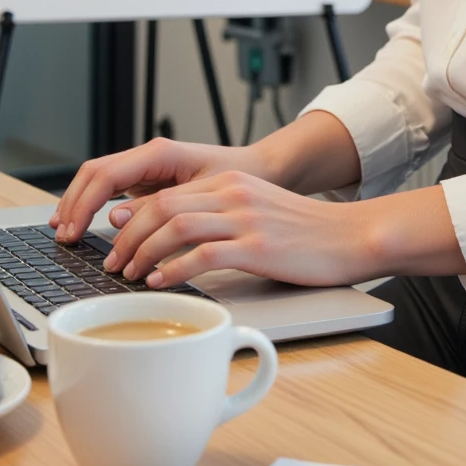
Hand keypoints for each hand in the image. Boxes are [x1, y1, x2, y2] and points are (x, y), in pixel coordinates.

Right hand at [50, 138, 243, 241]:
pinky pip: (111, 188)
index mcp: (159, 153)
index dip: (84, 203)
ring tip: (64, 231)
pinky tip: (83, 224)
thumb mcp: (200, 197)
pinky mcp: (149, 179)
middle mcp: (148, 155)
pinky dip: (93, 205)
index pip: (106, 174)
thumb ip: (158, 207)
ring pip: (98, 178)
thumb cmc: (238, 180)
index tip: (72, 231)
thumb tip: (114, 219)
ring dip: (78, 203)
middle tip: (62, 235)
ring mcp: (146, 166)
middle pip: (94, 172)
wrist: (259, 170)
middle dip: (74, 202)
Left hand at [99, 170, 373, 288]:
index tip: (116, 240)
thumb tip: (174, 235)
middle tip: (113, 263)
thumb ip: (220, 214)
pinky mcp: (258, 246)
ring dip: (143, 252)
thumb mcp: (258, 210)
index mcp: (230, 183)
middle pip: (163, 206)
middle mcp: (234, 193)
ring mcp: (246, 218)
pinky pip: (203, 254)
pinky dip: (173, 269)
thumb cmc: (305, 233)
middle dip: (129, 237)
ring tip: (129, 275)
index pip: (166, 193)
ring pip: (176, 226)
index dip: (134, 218)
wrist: (351, 235)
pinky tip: (160, 283)